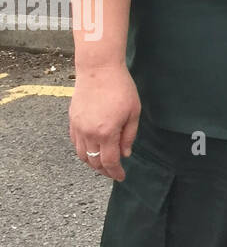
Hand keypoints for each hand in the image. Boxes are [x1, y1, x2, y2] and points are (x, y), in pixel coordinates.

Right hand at [69, 62, 140, 181]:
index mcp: (106, 132)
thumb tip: (125, 153)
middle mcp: (88, 134)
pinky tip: (92, 150)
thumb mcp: (134, 111)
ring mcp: (78, 128)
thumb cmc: (120, 88)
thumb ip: (129, 135)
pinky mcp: (72, 121)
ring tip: (103, 164)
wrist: (98, 69)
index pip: (109, 161)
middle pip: (93, 161)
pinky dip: (83, 151)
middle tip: (113, 172)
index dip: (115, 172)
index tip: (121, 177)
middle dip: (104, 170)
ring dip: (92, 162)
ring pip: (81, 155)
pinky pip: (75, 143)